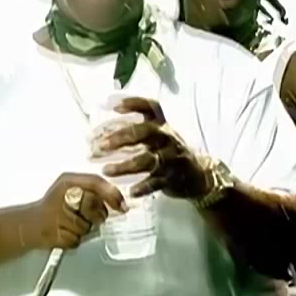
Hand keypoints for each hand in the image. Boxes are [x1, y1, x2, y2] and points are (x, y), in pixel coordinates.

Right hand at [23, 173, 124, 249]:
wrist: (30, 224)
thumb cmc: (54, 206)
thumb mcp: (71, 188)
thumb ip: (93, 189)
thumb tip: (118, 201)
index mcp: (67, 181)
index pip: (95, 182)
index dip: (112, 194)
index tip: (122, 206)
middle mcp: (60, 195)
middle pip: (92, 205)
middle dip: (97, 215)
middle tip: (91, 218)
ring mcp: (56, 215)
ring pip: (85, 225)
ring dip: (83, 229)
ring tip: (71, 225)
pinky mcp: (54, 233)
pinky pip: (75, 239)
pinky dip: (73, 239)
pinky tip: (64, 233)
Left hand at [96, 97, 213, 199]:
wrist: (197, 175)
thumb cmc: (167, 152)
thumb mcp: (156, 137)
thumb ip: (132, 132)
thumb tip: (98, 133)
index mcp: (162, 124)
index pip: (150, 107)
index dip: (132, 103)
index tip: (112, 106)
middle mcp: (167, 137)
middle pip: (144, 132)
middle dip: (120, 137)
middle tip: (99, 146)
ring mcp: (172, 158)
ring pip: (148, 160)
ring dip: (125, 165)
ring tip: (105, 170)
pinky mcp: (173, 177)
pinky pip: (157, 182)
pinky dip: (143, 187)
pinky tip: (130, 191)